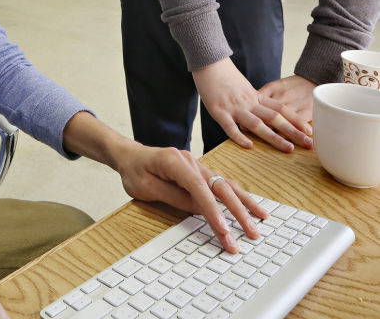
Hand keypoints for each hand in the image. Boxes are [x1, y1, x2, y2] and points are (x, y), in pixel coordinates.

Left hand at [62, 113, 265, 252]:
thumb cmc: (134, 171)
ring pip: (225, 184)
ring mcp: (196, 165)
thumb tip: (200, 209)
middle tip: (251, 234)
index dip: (214, 211)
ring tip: (261, 219)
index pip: (200, 189)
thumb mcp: (146, 188)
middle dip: (238, 211)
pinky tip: (249, 207)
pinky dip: (236, 196)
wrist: (129, 155)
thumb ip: (174, 197)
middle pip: (219, 186)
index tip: (225, 231)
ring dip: (243, 203)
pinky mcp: (198, 172)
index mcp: (176, 162)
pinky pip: (220, 184)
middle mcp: (190, 161)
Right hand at [193, 58, 312, 151]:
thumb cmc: (224, 74)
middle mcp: (248, 102)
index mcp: (255, 96)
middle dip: (293, 133)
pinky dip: (240, 137)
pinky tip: (249, 146)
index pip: (281, 109)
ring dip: (274, 137)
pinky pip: (230, 126)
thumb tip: (263, 114)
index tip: (310, 132)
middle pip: (275, 118)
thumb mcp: (243, 87)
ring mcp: (234, 107)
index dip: (296, 121)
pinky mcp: (218, 111)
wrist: (208, 61)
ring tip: (289, 149)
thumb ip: (253, 100)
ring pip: (257, 124)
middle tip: (309, 145)